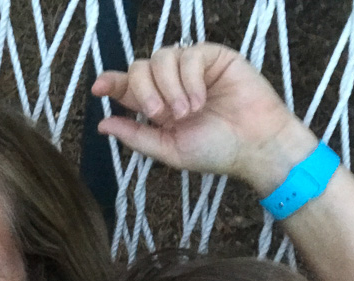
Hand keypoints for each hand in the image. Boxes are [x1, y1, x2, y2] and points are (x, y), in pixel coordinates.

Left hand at [92, 42, 316, 193]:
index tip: (98, 88)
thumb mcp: (170, 150)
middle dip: (144, 91)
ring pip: (160, 58)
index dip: (111, 82)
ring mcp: (191, 68)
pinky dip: (189, 79)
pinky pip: (188, 55)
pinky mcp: (212, 56)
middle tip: (162, 115)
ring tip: (188, 112)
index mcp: (158, 105)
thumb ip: (137, 137)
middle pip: (139, 68)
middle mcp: (171, 83)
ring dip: (169, 88)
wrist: (255, 145)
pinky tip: (201, 99)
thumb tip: (102, 125)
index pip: (127, 86)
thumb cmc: (216, 151)